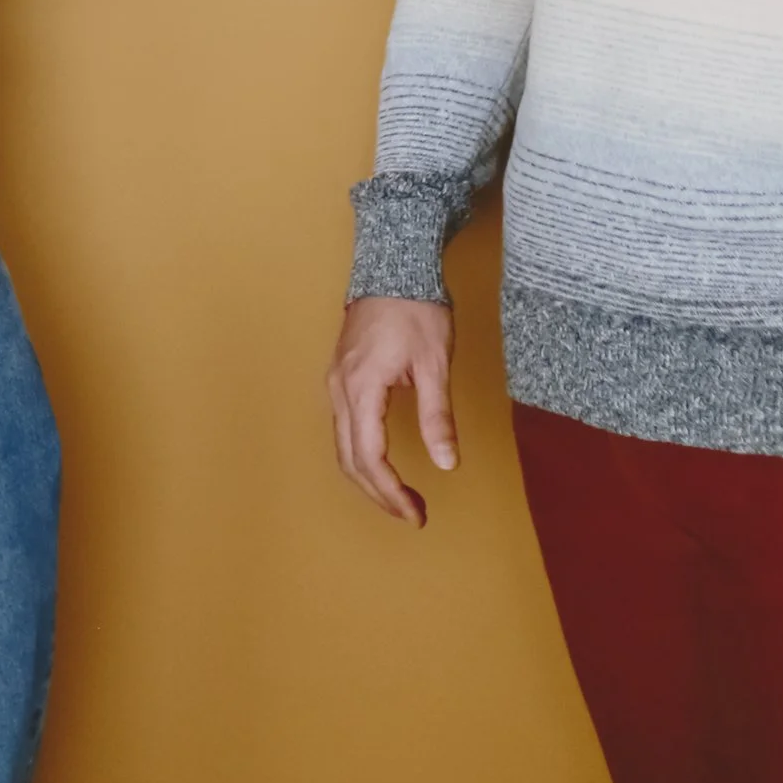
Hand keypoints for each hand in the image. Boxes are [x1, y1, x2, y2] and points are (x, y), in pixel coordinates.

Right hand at [328, 296, 458, 525]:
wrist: (393, 269)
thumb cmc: (415, 311)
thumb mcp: (434, 363)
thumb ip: (437, 415)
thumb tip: (447, 462)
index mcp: (361, 388)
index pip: (369, 456)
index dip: (391, 492)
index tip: (416, 514)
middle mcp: (340, 389)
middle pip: (349, 458)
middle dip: (379, 493)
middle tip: (413, 514)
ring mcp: (336, 382)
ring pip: (341, 445)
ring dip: (368, 477)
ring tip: (401, 496)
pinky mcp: (341, 376)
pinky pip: (342, 428)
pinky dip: (360, 455)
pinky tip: (382, 463)